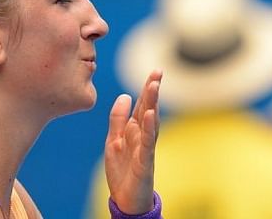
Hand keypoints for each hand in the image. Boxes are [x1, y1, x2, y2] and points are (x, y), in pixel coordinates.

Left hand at [104, 70, 161, 213]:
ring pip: (150, 122)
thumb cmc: (122, 170)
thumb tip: (124, 95)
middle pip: (148, 109)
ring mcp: (145, 148)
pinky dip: (149, 128)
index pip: (142, 105)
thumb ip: (118, 119)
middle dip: (152, 91)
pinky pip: (147, 143)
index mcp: (134, 130)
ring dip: (152, 103)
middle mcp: (142, 136)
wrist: (125, 200)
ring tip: (154, 86)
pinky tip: (150, 115)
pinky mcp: (144, 162)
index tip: (155, 71)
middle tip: (158, 72)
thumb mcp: (114, 140)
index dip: (147, 89)